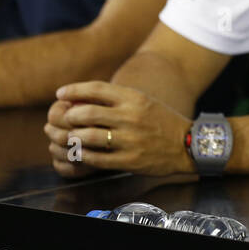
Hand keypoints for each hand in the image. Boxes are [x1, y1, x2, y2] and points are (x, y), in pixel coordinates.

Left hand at [45, 81, 195, 177]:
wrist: (188, 145)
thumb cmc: (162, 122)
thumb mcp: (143, 102)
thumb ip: (117, 100)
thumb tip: (84, 99)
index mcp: (134, 98)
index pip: (96, 89)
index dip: (73, 90)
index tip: (60, 94)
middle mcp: (130, 117)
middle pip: (86, 112)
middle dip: (69, 116)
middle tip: (64, 119)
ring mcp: (129, 140)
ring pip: (88, 136)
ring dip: (72, 137)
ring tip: (67, 137)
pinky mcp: (129, 160)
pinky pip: (97, 158)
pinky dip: (83, 155)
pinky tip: (80, 153)